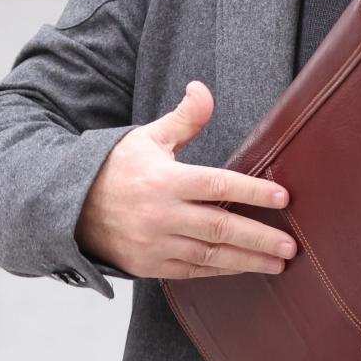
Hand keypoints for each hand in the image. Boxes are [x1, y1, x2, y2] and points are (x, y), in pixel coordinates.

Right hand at [75, 80, 295, 278]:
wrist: (70, 207)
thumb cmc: (116, 167)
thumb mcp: (148, 137)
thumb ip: (183, 119)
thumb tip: (202, 89)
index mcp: (164, 180)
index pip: (217, 187)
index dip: (252, 193)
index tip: (283, 199)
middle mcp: (160, 215)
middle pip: (219, 228)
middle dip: (259, 238)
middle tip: (291, 246)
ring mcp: (154, 244)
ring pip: (209, 256)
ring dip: (247, 261)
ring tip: (278, 263)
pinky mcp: (148, 265)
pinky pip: (191, 271)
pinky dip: (219, 271)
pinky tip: (243, 268)